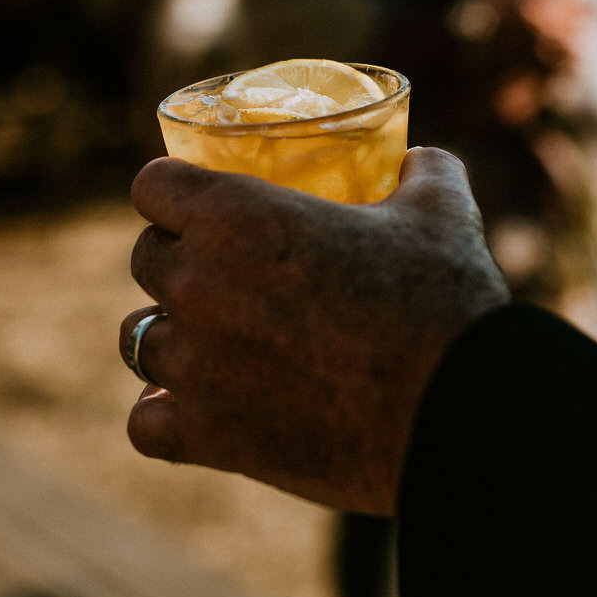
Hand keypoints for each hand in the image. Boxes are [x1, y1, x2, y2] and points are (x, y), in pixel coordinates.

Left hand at [120, 148, 510, 514]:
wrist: (458, 412)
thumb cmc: (444, 302)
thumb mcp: (441, 211)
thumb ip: (421, 172)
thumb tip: (421, 159)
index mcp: (235, 216)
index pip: (153, 186)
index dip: (173, 192)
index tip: (198, 204)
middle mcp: (197, 284)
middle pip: (145, 260)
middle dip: (177, 261)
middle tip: (222, 274)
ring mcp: (194, 365)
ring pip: (138, 341)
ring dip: (172, 337)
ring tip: (212, 345)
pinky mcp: (207, 436)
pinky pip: (146, 425)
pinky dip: (165, 418)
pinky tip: (193, 412)